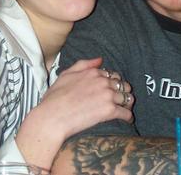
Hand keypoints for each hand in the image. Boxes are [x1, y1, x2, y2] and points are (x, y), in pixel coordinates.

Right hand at [15, 58, 133, 167]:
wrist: (52, 117)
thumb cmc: (54, 98)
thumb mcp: (65, 74)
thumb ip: (83, 64)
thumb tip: (100, 59)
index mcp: (93, 72)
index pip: (112, 75)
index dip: (113, 83)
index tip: (111, 91)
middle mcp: (103, 82)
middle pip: (123, 85)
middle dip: (123, 92)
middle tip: (120, 101)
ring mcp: (108, 96)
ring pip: (127, 98)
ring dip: (127, 104)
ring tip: (124, 110)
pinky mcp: (110, 111)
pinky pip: (126, 113)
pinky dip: (128, 117)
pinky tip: (126, 120)